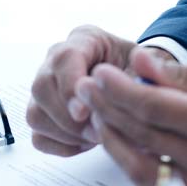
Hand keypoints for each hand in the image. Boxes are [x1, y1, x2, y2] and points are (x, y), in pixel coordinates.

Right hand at [26, 25, 175, 157]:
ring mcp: (46, 88)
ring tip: (96, 138)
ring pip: (35, 114)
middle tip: (97, 133)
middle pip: (42, 88)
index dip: (71, 87)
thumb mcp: (151, 65)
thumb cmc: (141, 72)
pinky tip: (85, 143)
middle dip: (68, 118)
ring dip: (66, 133)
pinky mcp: (44, 113)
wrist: (136, 84)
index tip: (84, 112)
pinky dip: (61, 146)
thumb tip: (141, 76)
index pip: (64, 58)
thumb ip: (150, 70)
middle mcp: (56, 60)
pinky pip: (39, 136)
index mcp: (84, 39)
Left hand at [75, 49, 186, 185]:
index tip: (99, 73)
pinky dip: (135, 167)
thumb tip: (138, 61)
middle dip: (109, 109)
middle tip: (87, 88)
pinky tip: (125, 144)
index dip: (119, 89)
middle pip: (142, 136)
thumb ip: (179, 74)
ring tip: (100, 115)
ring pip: (140, 168)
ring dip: (114, 141)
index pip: (152, 107)